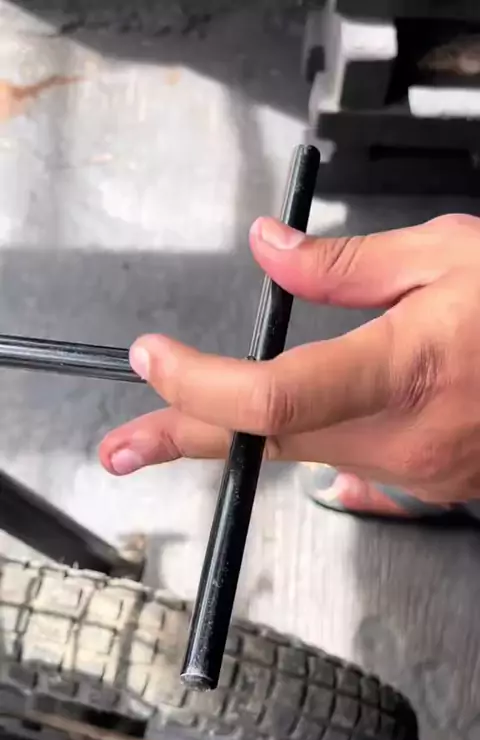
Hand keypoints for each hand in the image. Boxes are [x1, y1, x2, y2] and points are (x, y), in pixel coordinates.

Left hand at [100, 213, 479, 504]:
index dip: (205, 384)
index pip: (280, 394)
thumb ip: (347, 263)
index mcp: (407, 366)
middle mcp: (405, 433)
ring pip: (304, 452)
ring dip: (241, 431)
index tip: (154, 360)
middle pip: (270, 442)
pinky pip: (347, 459)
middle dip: (188, 439)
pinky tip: (289, 416)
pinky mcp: (425, 484)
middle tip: (123, 448)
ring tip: (180, 414)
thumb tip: (268, 251)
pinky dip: (306, 434)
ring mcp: (415, 470)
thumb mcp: (448, 254)